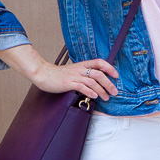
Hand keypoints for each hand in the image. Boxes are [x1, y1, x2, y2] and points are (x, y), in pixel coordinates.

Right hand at [0, 44, 118, 101]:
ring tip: (106, 97)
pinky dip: (90, 91)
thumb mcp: (74, 71)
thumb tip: (97, 82)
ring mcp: (74, 76)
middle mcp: (80, 69)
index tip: (116, 75)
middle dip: (109, 83)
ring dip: (102, 90)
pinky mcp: (68, 83)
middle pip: (99, 74)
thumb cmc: (59, 75)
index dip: (109, 68)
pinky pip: (81, 87)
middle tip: (114, 92)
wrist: (44, 74)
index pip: (99, 62)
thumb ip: (84, 74)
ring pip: (92, 81)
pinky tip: (94, 96)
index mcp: (82, 65)